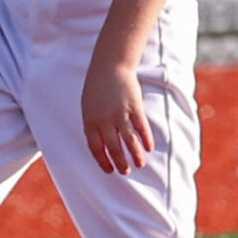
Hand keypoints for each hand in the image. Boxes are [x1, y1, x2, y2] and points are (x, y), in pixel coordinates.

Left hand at [81, 56, 154, 174]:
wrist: (109, 66)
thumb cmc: (97, 87)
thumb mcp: (88, 107)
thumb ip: (94, 125)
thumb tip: (102, 145)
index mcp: (90, 121)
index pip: (95, 148)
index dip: (103, 161)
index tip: (109, 170)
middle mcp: (104, 120)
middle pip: (113, 147)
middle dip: (120, 162)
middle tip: (126, 172)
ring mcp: (120, 113)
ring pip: (129, 140)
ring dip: (135, 155)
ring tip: (140, 165)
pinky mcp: (134, 107)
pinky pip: (141, 127)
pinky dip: (146, 139)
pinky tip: (149, 148)